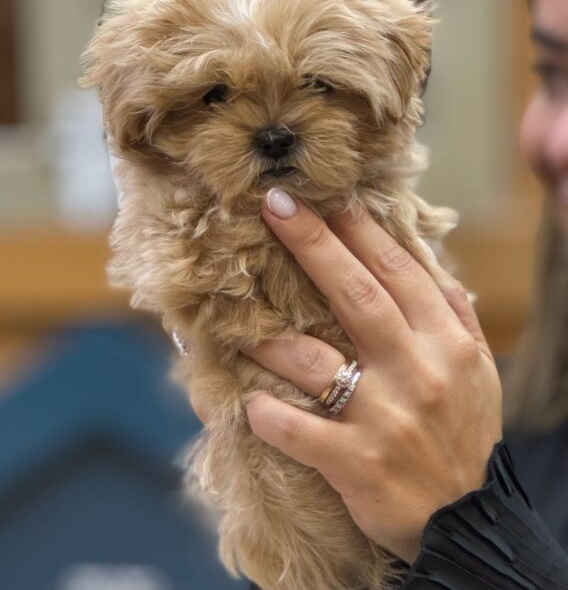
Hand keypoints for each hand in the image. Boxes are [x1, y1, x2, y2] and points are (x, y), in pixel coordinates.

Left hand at [190, 187, 501, 564]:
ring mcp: (384, 417)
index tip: (324, 196)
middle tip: (274, 206)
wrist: (469, 519)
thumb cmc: (466, 436)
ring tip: (238, 315)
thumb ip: (456, 316)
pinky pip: (298, 430)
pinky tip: (247, 401)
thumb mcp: (479, 371)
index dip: (359, 229)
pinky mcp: (355, 462)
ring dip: (270, 336)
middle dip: (312, 245)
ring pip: (314, 361)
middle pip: (356, 295)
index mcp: (446, 342)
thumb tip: (431, 265)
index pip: (398, 271)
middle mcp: (416, 370)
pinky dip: (267, 414)